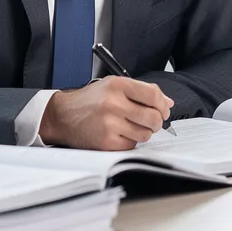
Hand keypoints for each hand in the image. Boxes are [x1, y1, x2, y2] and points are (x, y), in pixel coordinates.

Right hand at [38, 76, 173, 150]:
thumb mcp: (113, 86)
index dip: (163, 105)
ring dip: (144, 132)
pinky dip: (130, 141)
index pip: (153, 95)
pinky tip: (120, 133)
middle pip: (153, 117)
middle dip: (157, 121)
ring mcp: (110, 124)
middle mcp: (114, 104)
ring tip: (132, 126)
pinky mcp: (106, 142)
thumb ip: (142, 91)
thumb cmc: (90, 100)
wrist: (63, 116)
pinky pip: (132, 145)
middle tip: (152, 121)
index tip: (163, 109)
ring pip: (145, 134)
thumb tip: (168, 103)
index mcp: (118, 86)